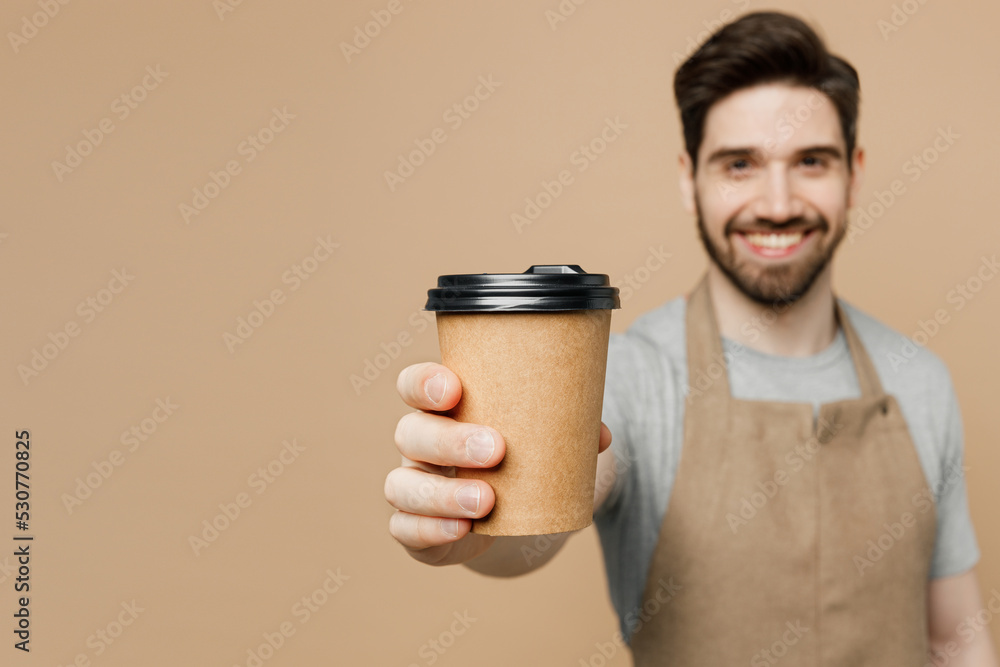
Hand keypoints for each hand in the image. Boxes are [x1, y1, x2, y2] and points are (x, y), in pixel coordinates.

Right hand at [385, 361, 613, 569]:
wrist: (512, 513)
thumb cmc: (521, 456)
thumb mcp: (543, 438)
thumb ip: (569, 429)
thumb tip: (599, 435)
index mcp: (442, 408)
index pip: (415, 385)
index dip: (424, 383)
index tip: (454, 390)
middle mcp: (418, 443)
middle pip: (412, 433)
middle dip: (450, 441)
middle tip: (497, 450)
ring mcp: (411, 485)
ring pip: (402, 485)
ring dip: (443, 493)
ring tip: (487, 501)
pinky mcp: (414, 527)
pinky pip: (406, 529)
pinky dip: (432, 529)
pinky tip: (462, 530)